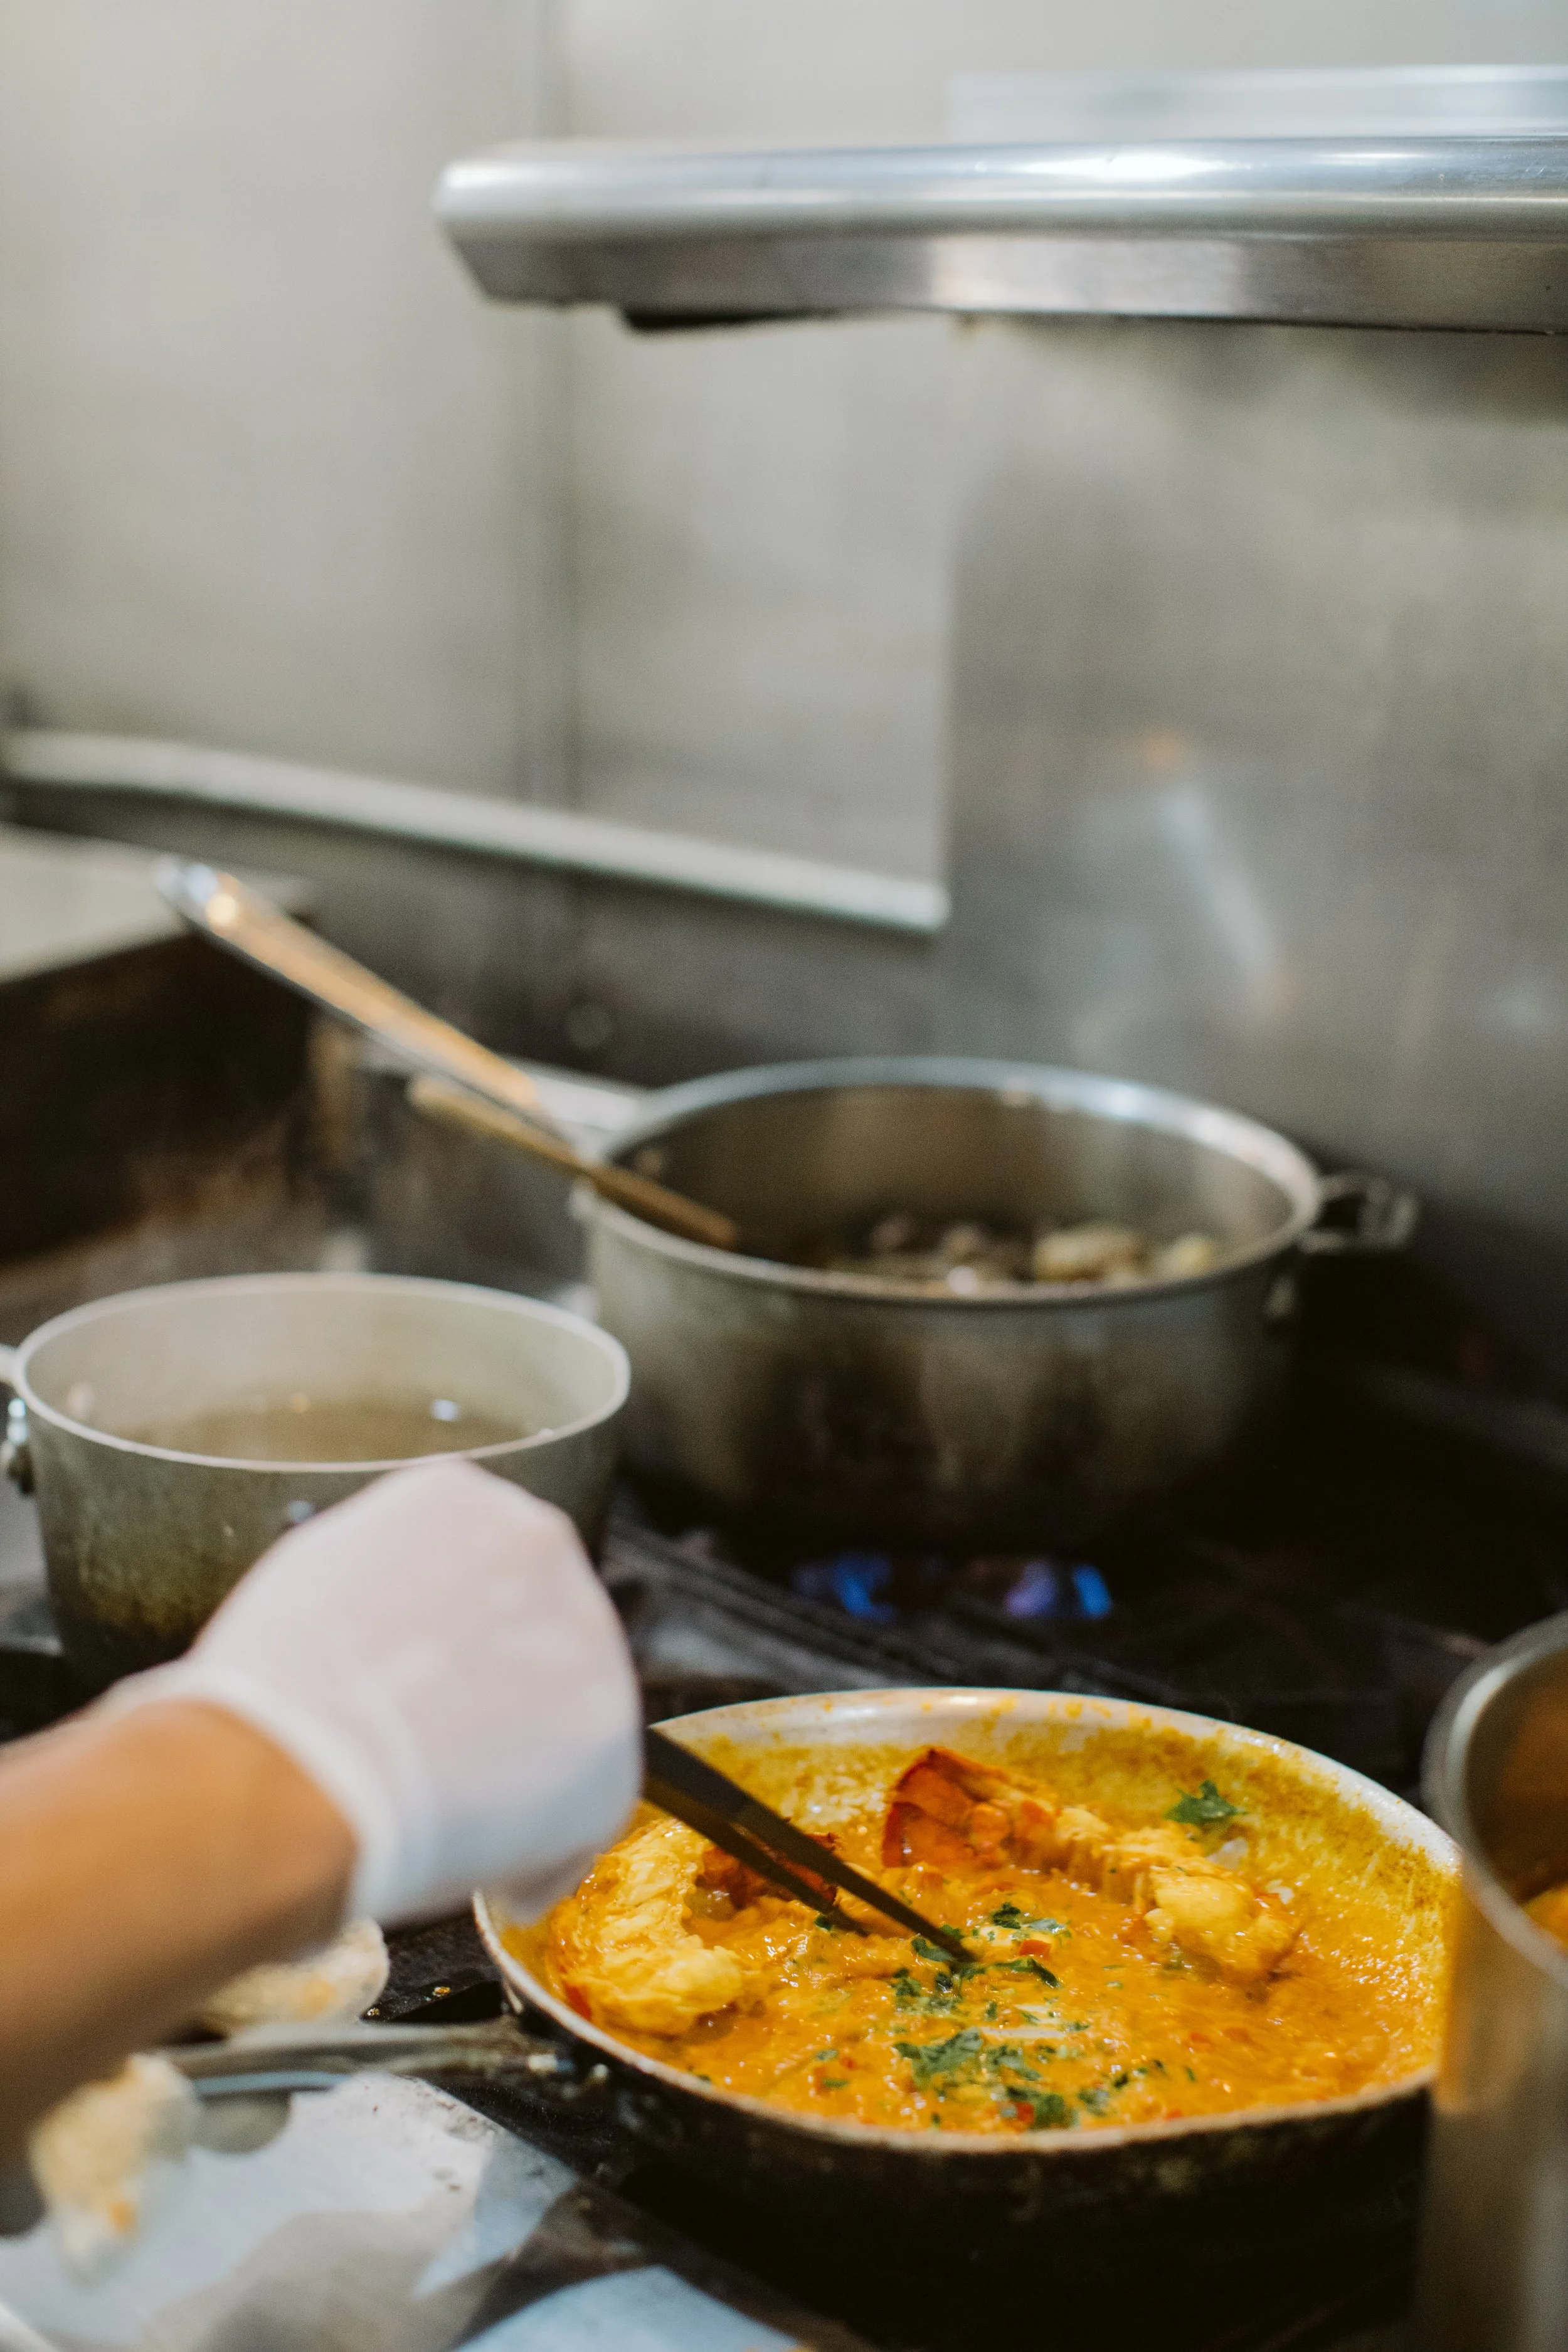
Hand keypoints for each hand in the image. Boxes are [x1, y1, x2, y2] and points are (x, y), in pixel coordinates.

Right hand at [101, 1461, 640, 1924]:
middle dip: (494, 1701)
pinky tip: (484, 1873)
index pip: (478, 1565)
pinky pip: (587, 1806)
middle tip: (437, 1762)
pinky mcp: (615, 1742)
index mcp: (460, 1501)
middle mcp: (539, 1548)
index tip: (428, 1688)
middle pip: (531, 1633)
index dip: (452, 1644)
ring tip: (447, 1821)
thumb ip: (382, 1584)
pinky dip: (543, 1853)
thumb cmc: (273, 1700)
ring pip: (565, 1716)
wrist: (295, 1778)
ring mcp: (588, 1641)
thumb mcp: (312, 1590)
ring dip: (521, 1770)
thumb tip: (393, 1619)